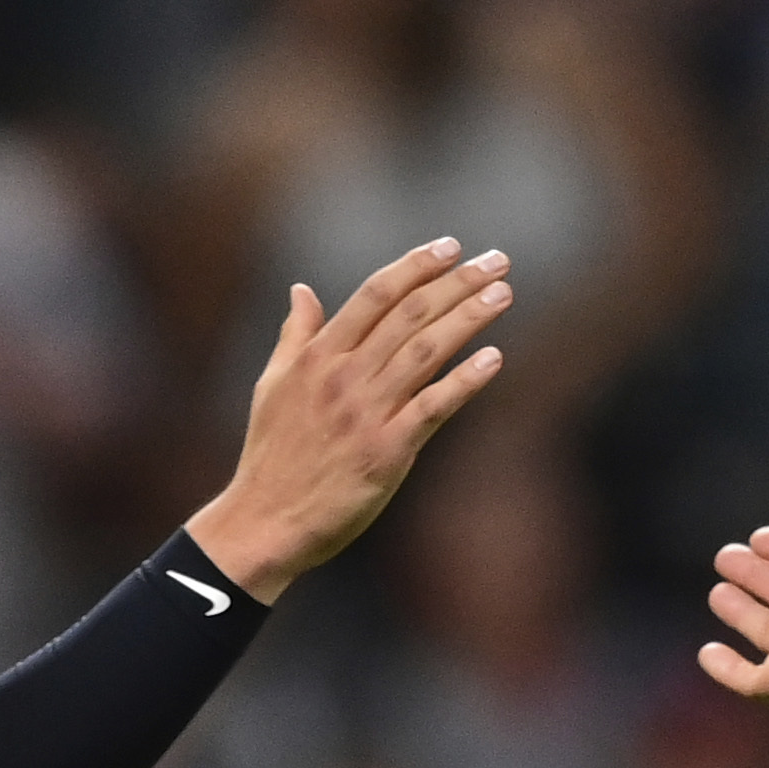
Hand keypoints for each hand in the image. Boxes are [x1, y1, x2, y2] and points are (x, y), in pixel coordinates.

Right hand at [186, 240, 507, 600]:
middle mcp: (344, 376)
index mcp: (318, 356)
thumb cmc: (272, 456)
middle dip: (457, 282)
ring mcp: (366, 412)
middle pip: (410, 314)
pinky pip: (433, 407)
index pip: (375, 294)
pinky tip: (494, 359)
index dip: (416, 266)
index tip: (449, 247)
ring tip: (502, 293)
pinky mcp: (386, 451)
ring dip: (469, 317)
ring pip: (426, 350)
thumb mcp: (273, 385)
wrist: (266, 520)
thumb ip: (295, 335)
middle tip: (496, 261)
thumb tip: (301, 290)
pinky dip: (465, 381)